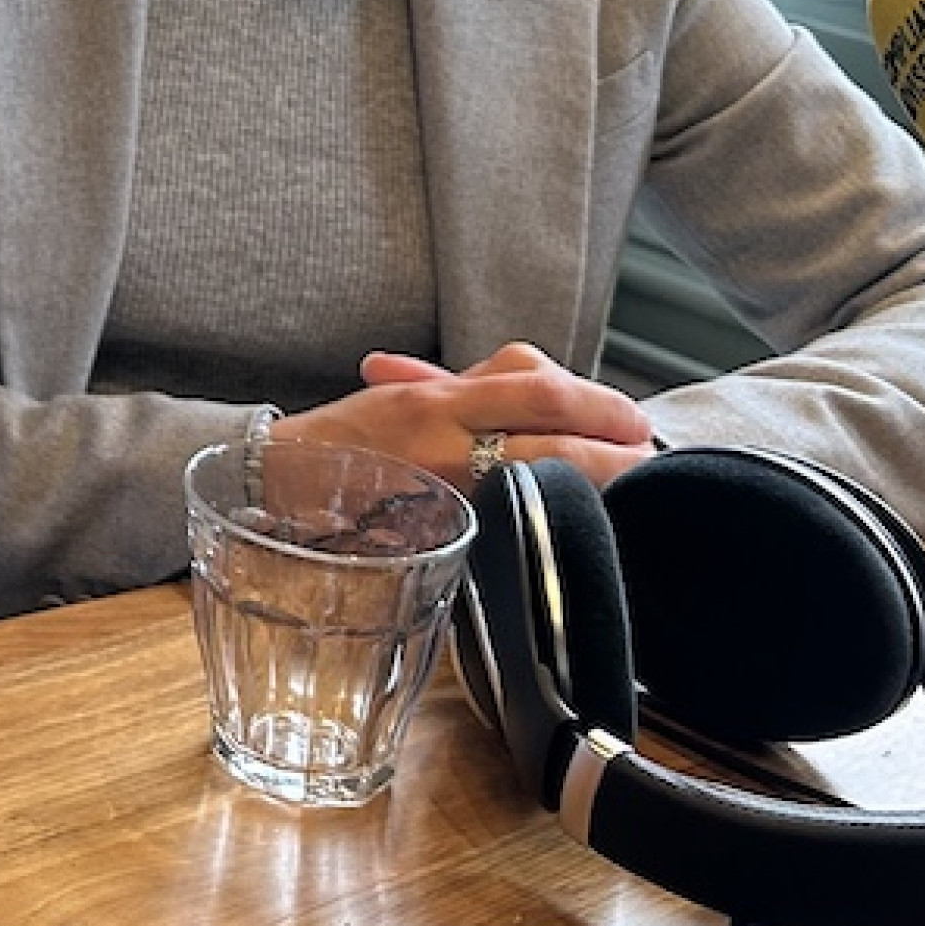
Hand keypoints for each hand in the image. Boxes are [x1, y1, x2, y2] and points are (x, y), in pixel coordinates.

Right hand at [275, 339, 655, 492]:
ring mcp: (443, 494)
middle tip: (648, 457)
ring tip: (630, 488)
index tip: (632, 418)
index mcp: (435, 399)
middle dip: (615, 449)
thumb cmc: (344, 442)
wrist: (277, 488)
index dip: (597, 402)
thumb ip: (472, 387)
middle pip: (552, 436)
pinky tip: (577, 522)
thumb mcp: (403, 393)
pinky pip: (513, 523)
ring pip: (541, 480)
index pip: (537, 387)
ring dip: (597, 484)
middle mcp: (440, 442)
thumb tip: (555, 390)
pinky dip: (552, 516)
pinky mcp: (441, 538)